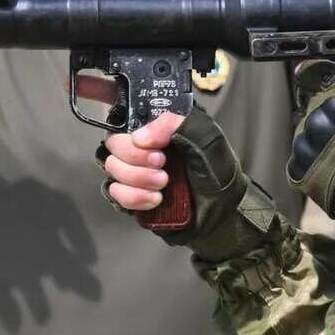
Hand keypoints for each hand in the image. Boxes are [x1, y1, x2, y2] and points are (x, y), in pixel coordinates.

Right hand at [103, 109, 280, 261]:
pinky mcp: (133, 198)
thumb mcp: (205, 136)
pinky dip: (134, 197)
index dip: (134, 138)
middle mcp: (142, 149)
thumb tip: (139, 138)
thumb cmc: (217, 171)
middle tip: (163, 167)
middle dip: (136, 159)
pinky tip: (155, 199)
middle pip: (114, 147)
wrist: (221, 211)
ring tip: (164, 184)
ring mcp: (135, 174)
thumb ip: (174, 125)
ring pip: (113, 170)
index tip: (158, 149)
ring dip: (137, 179)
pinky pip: (115, 194)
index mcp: (157, 130)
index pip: (125, 124)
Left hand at [287, 60, 334, 217]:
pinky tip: (331, 169)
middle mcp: (315, 110)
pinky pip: (300, 159)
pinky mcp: (298, 166)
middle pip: (312, 104)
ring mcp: (304, 139)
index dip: (317, 76)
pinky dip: (312, 163)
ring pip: (305, 132)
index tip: (323, 82)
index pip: (313, 70)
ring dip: (318, 139)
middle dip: (325, 113)